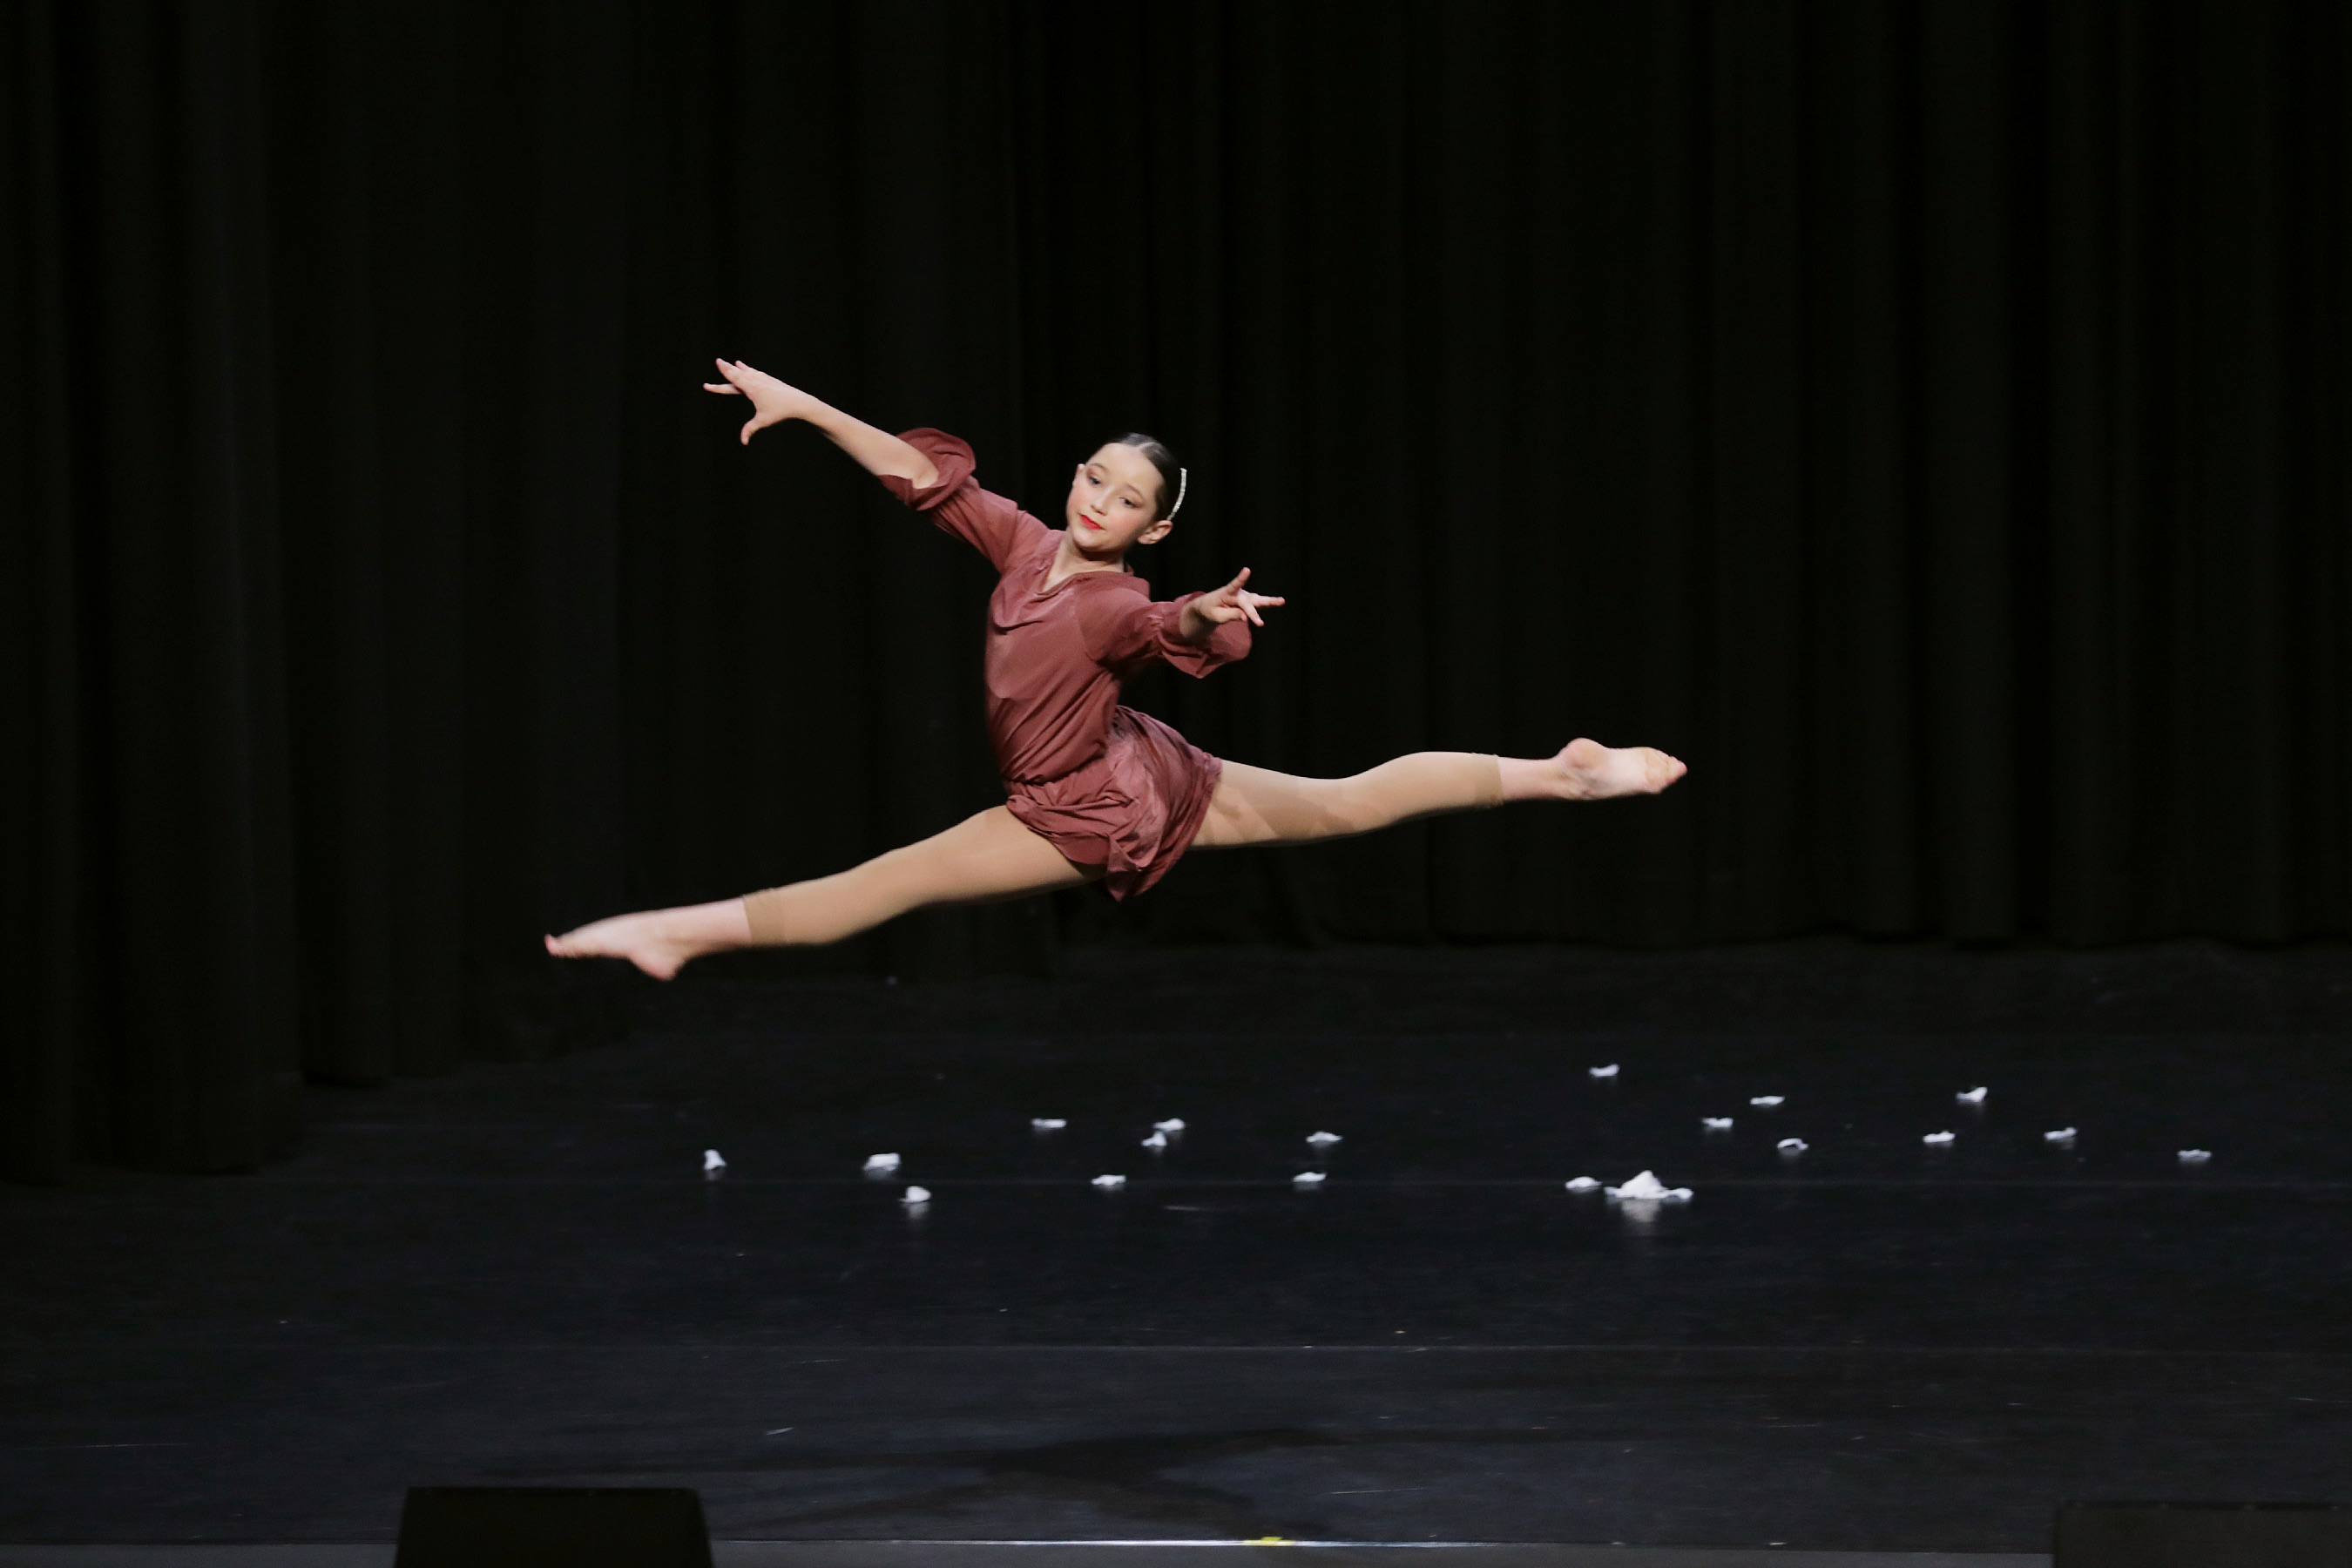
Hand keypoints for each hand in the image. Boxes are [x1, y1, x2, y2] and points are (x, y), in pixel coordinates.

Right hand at [702, 358, 816, 444]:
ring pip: (747, 371)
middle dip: (727, 367)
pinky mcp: (769, 379)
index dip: (724, 372)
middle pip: (738, 372)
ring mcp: (763, 378)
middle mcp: (756, 381)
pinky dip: (748, 369)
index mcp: (752, 389)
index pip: (734, 379)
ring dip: (737, 368)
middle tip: (718, 360)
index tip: (717, 365)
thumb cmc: (780, 411)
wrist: (798, 402)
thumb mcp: (763, 421)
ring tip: (731, 364)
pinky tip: (745, 367)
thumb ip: (750, 429)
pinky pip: (755, 372)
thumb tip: (743, 442)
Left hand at [1186, 567, 1285, 633]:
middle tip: (1262, 621)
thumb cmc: (1211, 610)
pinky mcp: (1249, 602)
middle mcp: (1238, 593)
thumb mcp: (1216, 615)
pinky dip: (1268, 604)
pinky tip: (1279, 602)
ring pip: (1258, 601)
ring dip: (1270, 601)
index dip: (1241, 578)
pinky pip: (1259, 604)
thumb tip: (1246, 617)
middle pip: (1248, 601)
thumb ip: (1231, 615)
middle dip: (1255, 610)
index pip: (1234, 585)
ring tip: (1282, 601)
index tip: (1247, 570)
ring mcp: (1245, 597)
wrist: (1209, 606)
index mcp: (1226, 593)